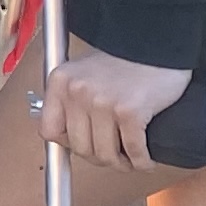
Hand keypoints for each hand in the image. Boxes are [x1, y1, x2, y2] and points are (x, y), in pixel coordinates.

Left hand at [37, 41, 192, 172]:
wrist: (157, 42)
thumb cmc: (124, 60)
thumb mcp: (83, 72)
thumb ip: (71, 99)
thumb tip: (65, 136)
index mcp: (61, 81)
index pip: (49, 130)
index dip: (67, 144)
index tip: (83, 146)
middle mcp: (77, 92)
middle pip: (79, 147)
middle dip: (99, 158)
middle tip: (114, 156)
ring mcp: (102, 102)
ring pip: (105, 154)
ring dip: (121, 164)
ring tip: (130, 160)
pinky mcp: (129, 111)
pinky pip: (133, 151)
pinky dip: (141, 162)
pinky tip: (145, 159)